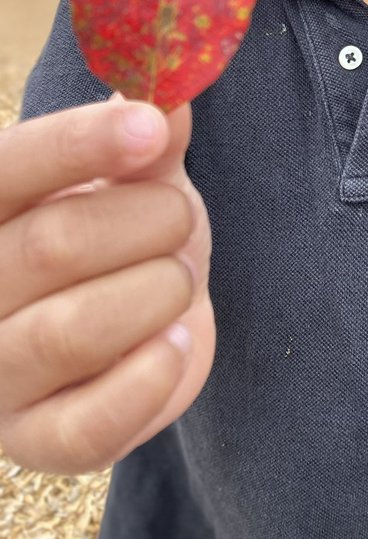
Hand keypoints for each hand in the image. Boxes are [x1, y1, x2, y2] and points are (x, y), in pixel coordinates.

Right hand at [0, 97, 214, 473]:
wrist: (139, 323)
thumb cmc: (126, 231)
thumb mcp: (136, 174)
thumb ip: (148, 138)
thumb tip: (168, 97)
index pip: (8, 166)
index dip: (80, 143)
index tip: (152, 128)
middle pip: (54, 244)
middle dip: (148, 221)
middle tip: (179, 216)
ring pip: (72, 331)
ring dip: (158, 292)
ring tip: (177, 278)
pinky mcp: (34, 440)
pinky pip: (89, 426)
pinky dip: (153, 377)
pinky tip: (177, 341)